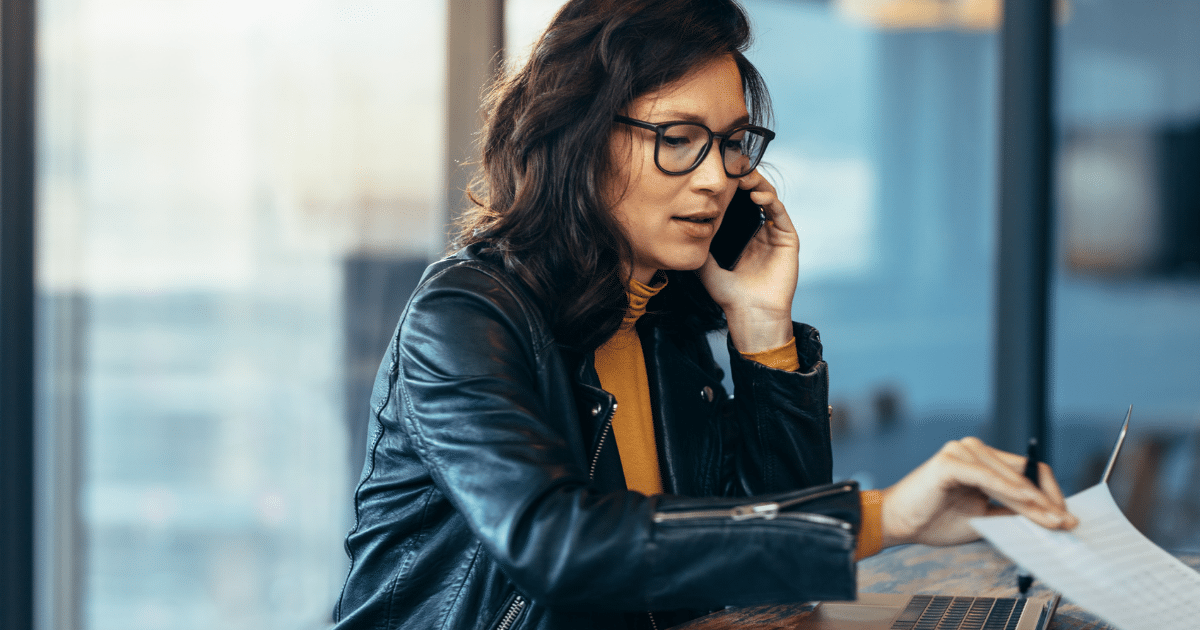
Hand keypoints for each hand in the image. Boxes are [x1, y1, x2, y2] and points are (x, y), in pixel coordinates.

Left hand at [698, 171, 799, 353]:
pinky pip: (780, 213)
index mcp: (744, 235)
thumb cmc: (729, 295)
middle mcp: (761, 231)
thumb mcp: (706, 265)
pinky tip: (757, 194)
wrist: (750, 314)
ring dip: (757, 184)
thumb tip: (681, 227)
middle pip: (755, 196)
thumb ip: (698, 245)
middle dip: (745, 180)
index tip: (718, 174)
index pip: (739, 203)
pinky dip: (770, 200)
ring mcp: (776, 234)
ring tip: (743, 176)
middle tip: (732, 167)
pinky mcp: (789, 239)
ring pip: (769, 199)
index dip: (731, 188)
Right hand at [879, 437, 1077, 547]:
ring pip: (1010, 478)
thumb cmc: (932, 520)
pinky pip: (988, 478)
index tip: (1064, 518)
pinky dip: (1011, 492)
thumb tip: (1046, 520)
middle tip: (1066, 523)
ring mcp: (961, 451)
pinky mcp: (950, 461)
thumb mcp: (982, 519)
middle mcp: (973, 449)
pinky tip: (1029, 505)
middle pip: (1024, 473)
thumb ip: (1009, 513)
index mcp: (981, 460)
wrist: (896, 523)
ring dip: (1035, 501)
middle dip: (1048, 501)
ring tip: (1053, 521)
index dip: (1049, 495)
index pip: (1027, 472)